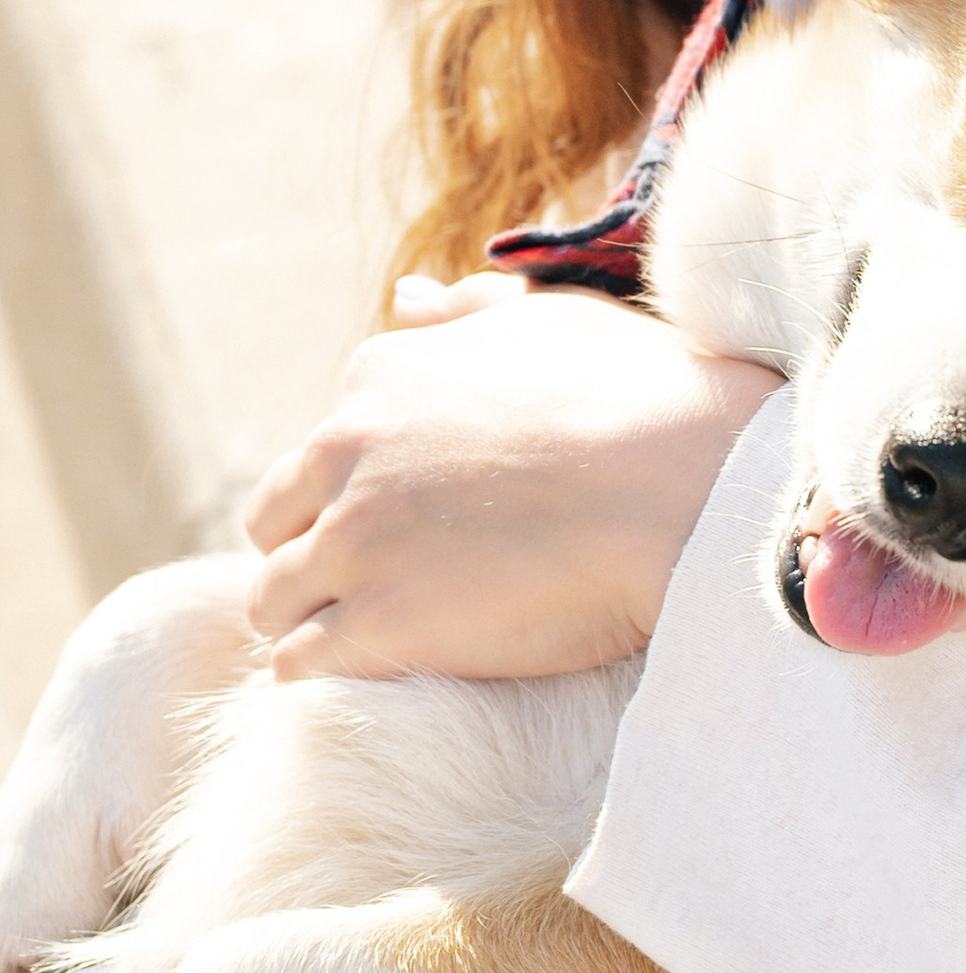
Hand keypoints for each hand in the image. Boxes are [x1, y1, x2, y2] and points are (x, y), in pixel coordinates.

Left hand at [243, 282, 778, 682]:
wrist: (685, 485)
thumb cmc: (643, 397)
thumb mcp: (553, 320)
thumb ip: (470, 310)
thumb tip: (409, 296)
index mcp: (378, 379)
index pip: (319, 451)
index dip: (356, 492)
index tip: (405, 522)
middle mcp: (343, 452)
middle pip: (276, 522)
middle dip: (312, 553)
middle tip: (377, 588)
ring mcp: (353, 541)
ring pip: (272, 598)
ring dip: (309, 620)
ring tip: (370, 644)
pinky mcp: (376, 622)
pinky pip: (299, 662)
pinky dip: (322, 673)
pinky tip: (372, 677)